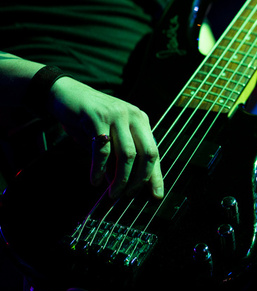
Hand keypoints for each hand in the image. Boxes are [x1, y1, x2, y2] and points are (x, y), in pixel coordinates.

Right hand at [48, 77, 163, 199]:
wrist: (66, 94)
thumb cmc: (89, 120)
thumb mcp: (109, 138)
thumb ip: (118, 159)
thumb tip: (123, 186)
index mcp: (141, 120)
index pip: (154, 152)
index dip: (156, 176)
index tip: (156, 196)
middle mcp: (133, 116)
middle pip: (146, 154)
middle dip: (138, 180)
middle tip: (127, 195)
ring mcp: (116, 116)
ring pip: (127, 155)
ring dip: (120, 179)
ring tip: (112, 193)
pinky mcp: (97, 118)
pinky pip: (102, 150)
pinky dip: (99, 169)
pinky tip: (94, 180)